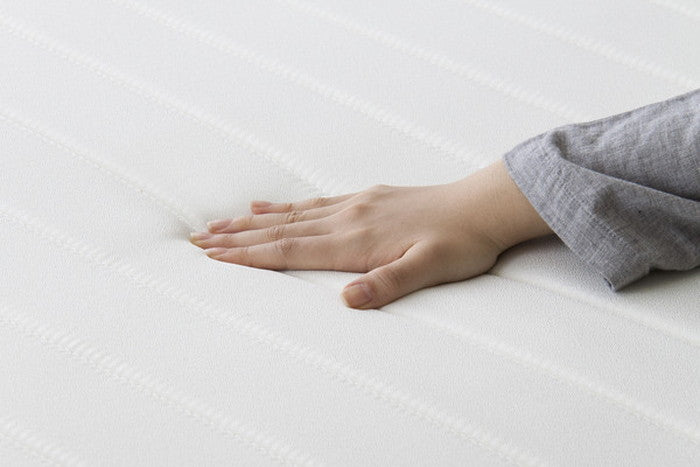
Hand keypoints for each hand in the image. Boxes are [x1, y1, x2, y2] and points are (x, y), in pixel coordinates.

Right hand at [190, 160, 551, 308]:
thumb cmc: (460, 242)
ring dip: (252, 222)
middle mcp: (347, 218)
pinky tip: (268, 206)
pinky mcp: (365, 198)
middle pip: (281, 230)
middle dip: (237, 238)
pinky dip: (285, 207)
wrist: (482, 206)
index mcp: (356, 240)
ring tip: (219, 224)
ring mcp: (354, 205)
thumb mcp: (431, 269)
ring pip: (291, 215)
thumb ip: (389, 283)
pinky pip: (314, 203)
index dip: (251, 255)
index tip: (214, 257)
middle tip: (197, 240)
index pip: (292, 250)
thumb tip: (349, 300)